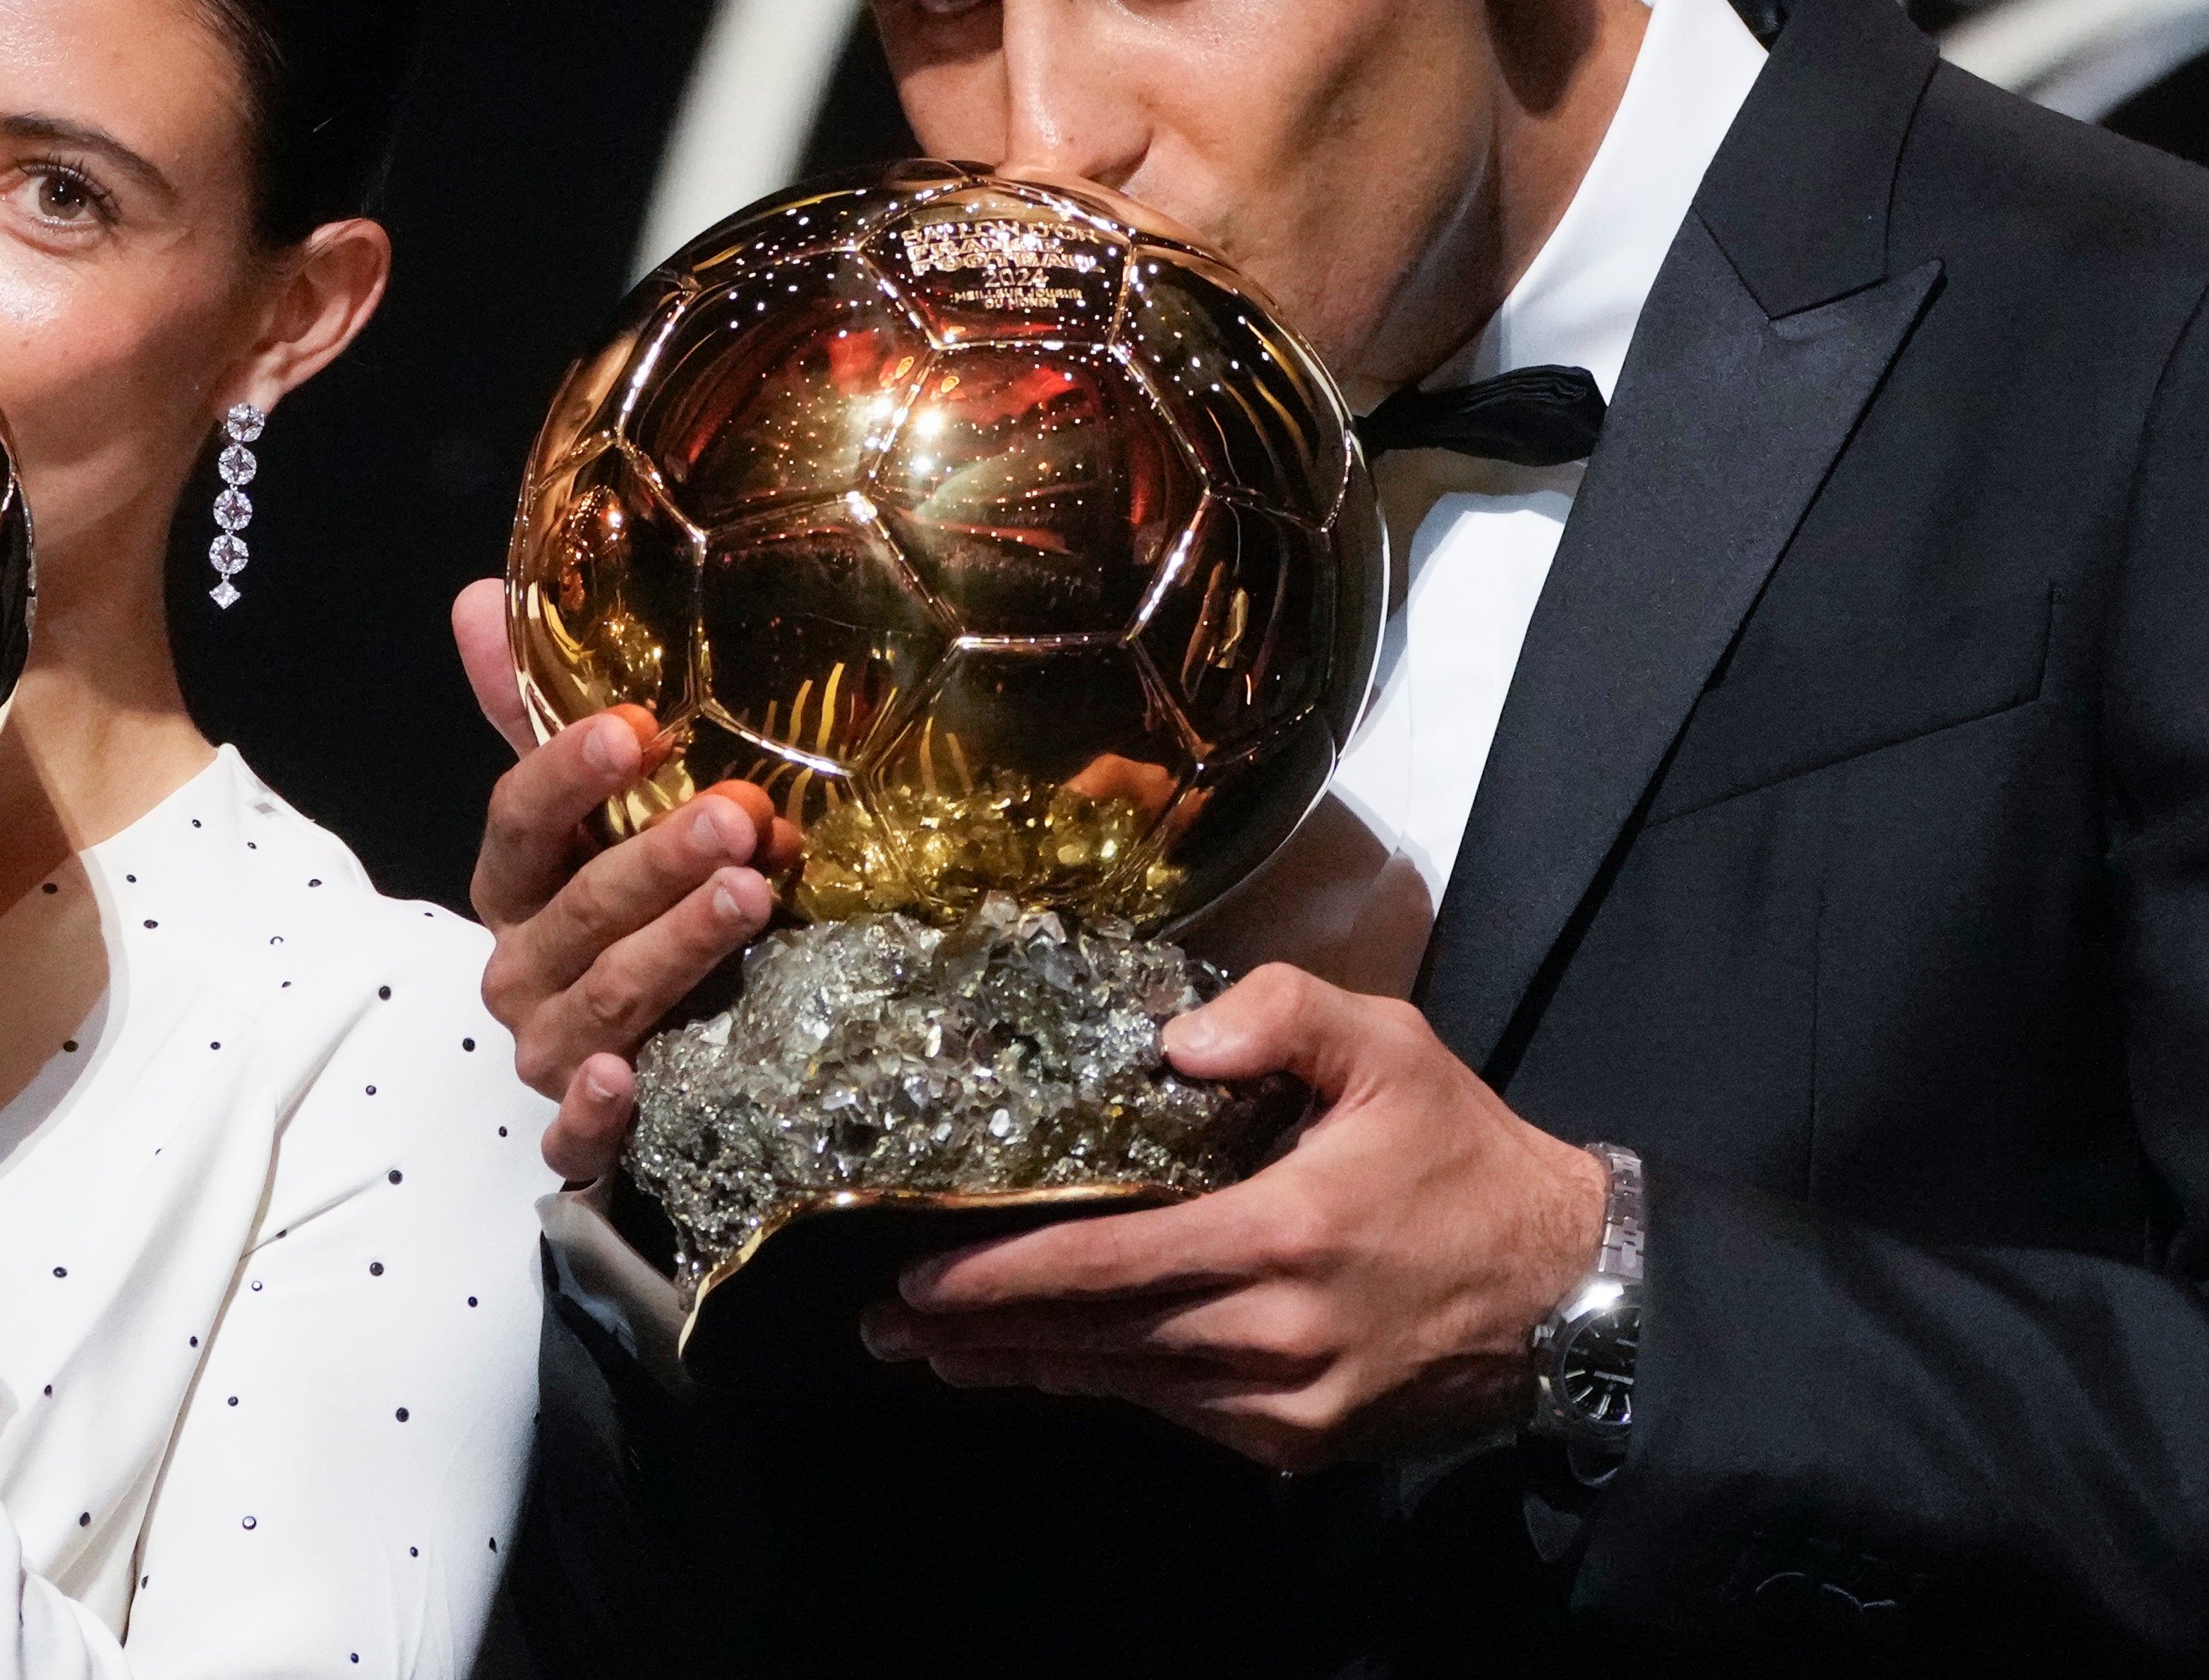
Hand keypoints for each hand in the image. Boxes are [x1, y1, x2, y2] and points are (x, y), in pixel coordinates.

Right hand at [452, 580, 783, 1182]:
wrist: (637, 1063)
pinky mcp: (579, 1136)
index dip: (567, 774)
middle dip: (657, 859)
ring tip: (750, 897)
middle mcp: (519, 966)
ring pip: (599, 1002)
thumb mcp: (586, 812)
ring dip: (671, 950)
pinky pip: (571, 1135)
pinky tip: (628, 1075)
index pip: (519, 820)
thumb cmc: (614, 908)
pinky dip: (592, 1111)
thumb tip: (476, 593)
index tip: (636, 728)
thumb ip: (535, 715)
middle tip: (743, 816)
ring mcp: (545, 1052)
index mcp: (515, 884)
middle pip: (578, 909)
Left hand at [859, 963, 1605, 1470]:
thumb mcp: (1390, 1045)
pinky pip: (1176, 1410)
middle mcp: (1272, 1333)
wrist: (1569, 1288)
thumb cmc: (1463, 1153)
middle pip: (1094, 1336)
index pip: (1105, 1262)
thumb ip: (1282, 1012)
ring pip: (1125, 1383)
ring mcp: (1286, 1401)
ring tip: (935, 1350)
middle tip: (883, 1323)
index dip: (1001, 1277)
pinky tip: (1046, 1365)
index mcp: (1281, 1235)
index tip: (915, 1279)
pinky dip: (1105, 1385)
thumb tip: (1173, 1037)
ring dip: (1025, 1367)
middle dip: (980, 1333)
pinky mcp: (1301, 1439)